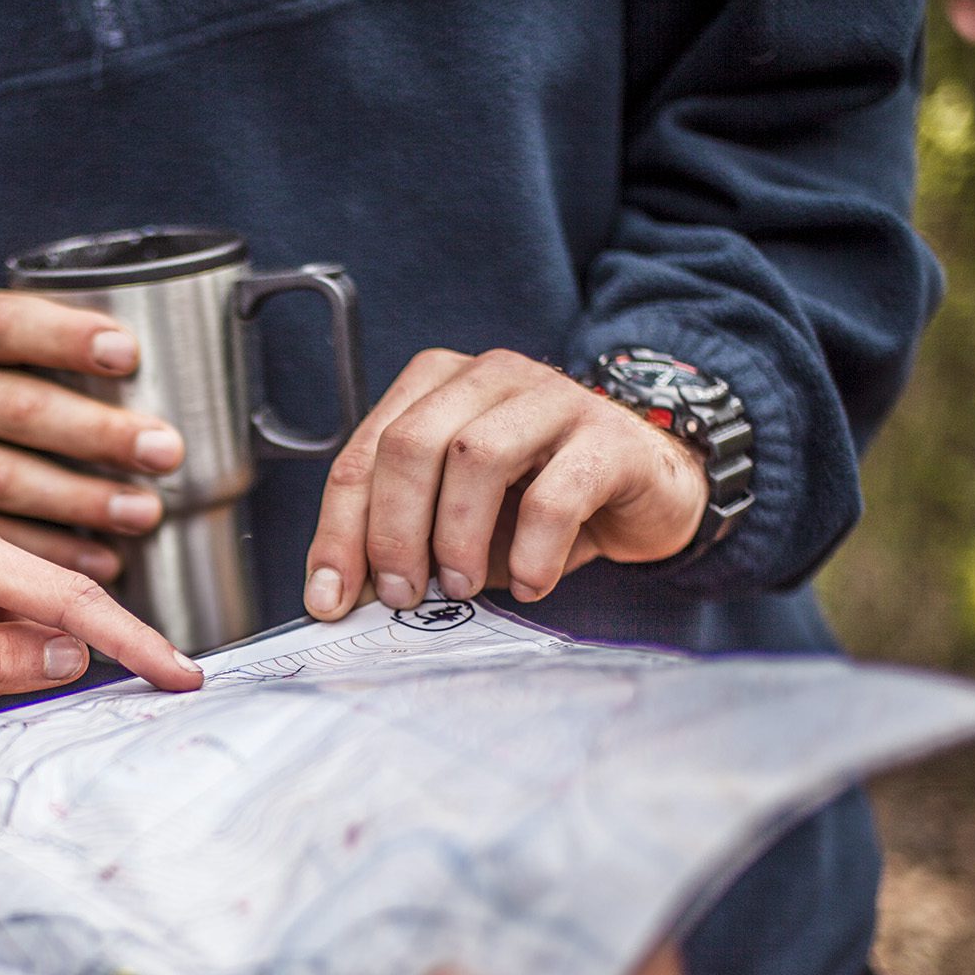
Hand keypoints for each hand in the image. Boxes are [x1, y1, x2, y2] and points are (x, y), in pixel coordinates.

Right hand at [0, 290, 186, 580]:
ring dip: (83, 500)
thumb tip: (168, 368)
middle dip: (98, 433)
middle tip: (164, 451)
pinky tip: (103, 558)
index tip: (129, 354)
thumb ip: (54, 350)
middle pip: (15, 409)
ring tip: (144, 512)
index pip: (6, 324)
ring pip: (2, 480)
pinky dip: (52, 552)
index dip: (67, 337)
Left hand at [304, 349, 707, 617]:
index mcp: (436, 387)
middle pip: (411, 444)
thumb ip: (400, 543)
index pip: (365, 453)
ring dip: (457, 537)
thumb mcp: (454, 521)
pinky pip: (557, 493)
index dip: (340, 529)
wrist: (644, 491)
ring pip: (476, 456)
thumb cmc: (538, 504)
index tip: (330, 596)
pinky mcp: (609, 437)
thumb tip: (339, 595)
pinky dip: (534, 552)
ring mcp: (552, 398)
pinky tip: (532, 584)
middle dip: (393, 531)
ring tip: (463, 587)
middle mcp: (489, 377)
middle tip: (402, 594)